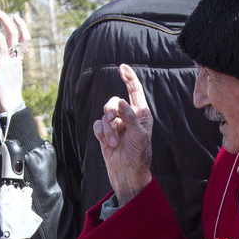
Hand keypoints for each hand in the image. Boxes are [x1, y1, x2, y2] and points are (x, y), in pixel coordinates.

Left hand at [0, 8, 29, 113]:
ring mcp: (8, 61)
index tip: (15, 17)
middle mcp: (15, 59)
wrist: (10, 106)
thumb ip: (6, 68)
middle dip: (7, 20)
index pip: (25, 39)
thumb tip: (0, 65)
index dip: (22, 26)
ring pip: (3, 38)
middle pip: (15, 34)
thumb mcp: (9, 78)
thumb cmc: (8, 96)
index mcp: (18, 61)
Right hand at [92, 64, 153, 203]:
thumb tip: (122, 102)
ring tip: (114, 143)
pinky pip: (97, 125)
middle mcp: (128, 116)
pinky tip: (107, 144)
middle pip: (113, 102)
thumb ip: (131, 118)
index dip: (128, 78)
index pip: (134, 91)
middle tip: (112, 122)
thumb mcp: (139, 135)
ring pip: (104, 115)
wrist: (126, 172)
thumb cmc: (138, 154)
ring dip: (107, 129)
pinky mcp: (105, 133)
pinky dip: (101, 134)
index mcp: (141, 114)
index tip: (122, 67)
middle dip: (111, 112)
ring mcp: (116, 125)